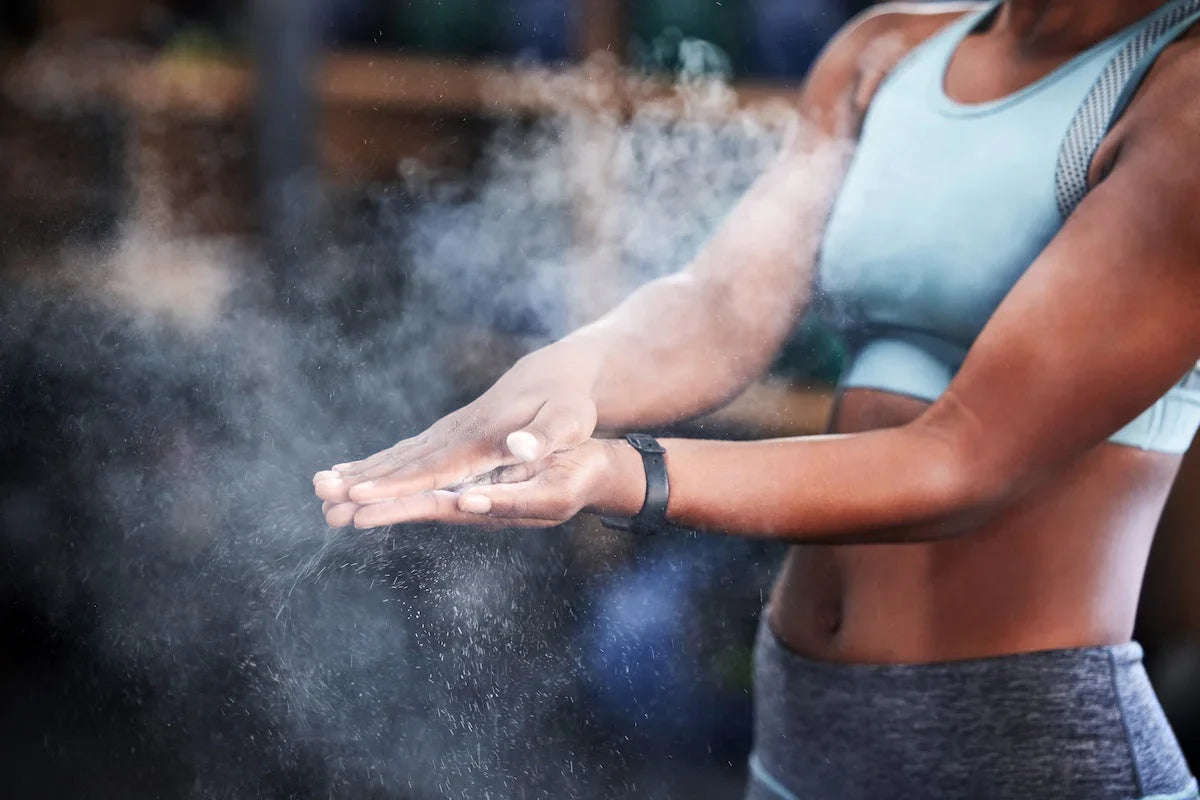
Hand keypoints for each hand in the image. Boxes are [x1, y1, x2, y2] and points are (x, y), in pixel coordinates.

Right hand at [313, 351, 599, 526]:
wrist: (554, 372)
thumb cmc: (567, 404)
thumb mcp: (568, 421)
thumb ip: (545, 436)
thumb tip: (520, 449)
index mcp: (482, 439)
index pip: (431, 468)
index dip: (396, 485)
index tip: (359, 497)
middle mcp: (457, 435)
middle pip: (402, 463)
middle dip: (361, 481)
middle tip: (320, 497)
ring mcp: (448, 432)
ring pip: (396, 455)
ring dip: (357, 472)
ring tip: (319, 488)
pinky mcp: (446, 434)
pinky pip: (404, 452)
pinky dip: (374, 464)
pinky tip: (350, 474)